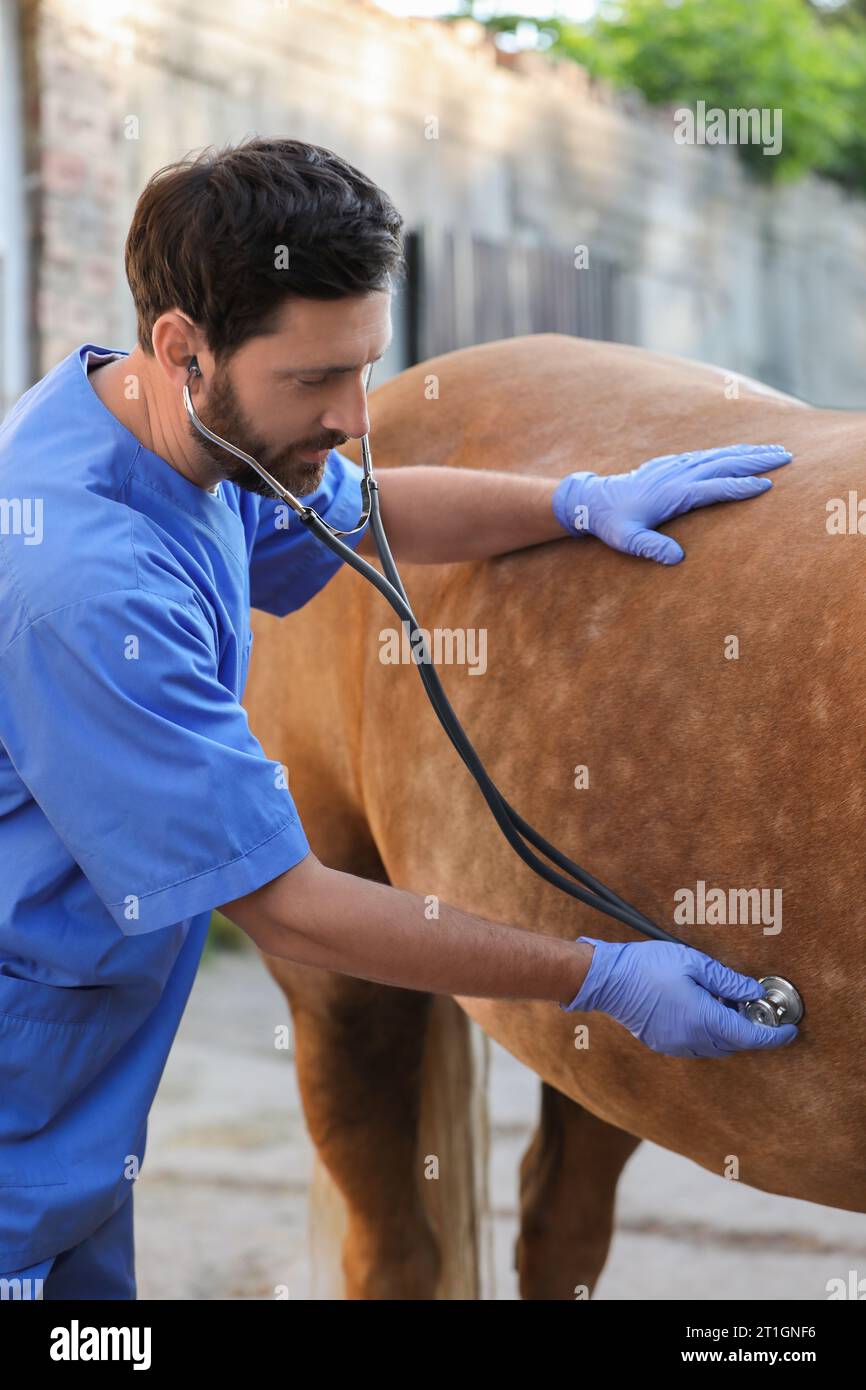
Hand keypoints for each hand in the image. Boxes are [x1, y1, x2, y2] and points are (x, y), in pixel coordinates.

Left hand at [551, 443, 791, 563]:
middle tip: (786, 457)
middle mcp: (677, 475)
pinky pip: (707, 455)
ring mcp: (675, 466)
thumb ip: (650, 547)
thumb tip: (676, 559)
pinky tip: (743, 452)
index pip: (713, 488)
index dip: (739, 487)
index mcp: (672, 493)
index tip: (765, 485)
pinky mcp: (672, 464)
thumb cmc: (612, 524)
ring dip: (748, 451)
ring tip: (775, 449)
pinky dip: (729, 452)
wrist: (594, 500)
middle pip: (723, 463)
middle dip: (756, 460)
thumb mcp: (627, 540)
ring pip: (718, 455)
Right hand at [561, 936, 798, 1057]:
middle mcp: (692, 1039)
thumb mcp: (693, 963)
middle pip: (734, 1043)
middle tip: (754, 1006)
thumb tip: (752, 992)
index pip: (750, 1036)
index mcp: (704, 1020)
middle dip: (750, 1029)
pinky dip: (708, 1033)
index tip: (789, 1031)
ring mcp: (676, 1044)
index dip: (773, 1036)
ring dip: (727, 1032)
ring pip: (715, 1047)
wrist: (607, 979)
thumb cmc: (647, 966)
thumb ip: (727, 980)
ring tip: (724, 1003)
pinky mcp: (662, 1043)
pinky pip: (696, 1045)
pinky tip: (701, 1009)